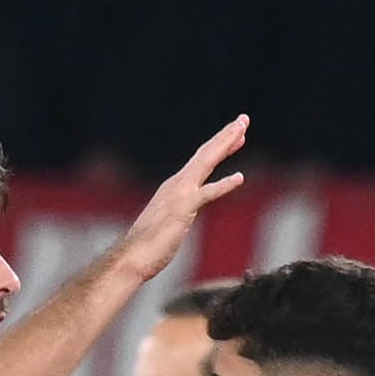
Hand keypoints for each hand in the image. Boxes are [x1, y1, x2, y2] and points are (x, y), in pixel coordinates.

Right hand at [131, 112, 248, 251]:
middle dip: (226, 135)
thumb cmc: (147, 245)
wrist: (131, 257)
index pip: (201, 160)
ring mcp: (179, 195)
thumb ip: (178, 213)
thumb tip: (181, 214)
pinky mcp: (183, 210)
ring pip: (206, 163)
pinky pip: (207, 194)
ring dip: (225, 145)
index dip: (220, 145)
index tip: (236, 134)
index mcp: (175, 186)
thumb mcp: (168, 222)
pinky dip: (223, 185)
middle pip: (206, 154)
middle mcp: (177, 184)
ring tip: (241, 130)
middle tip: (243, 119)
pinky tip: (240, 178)